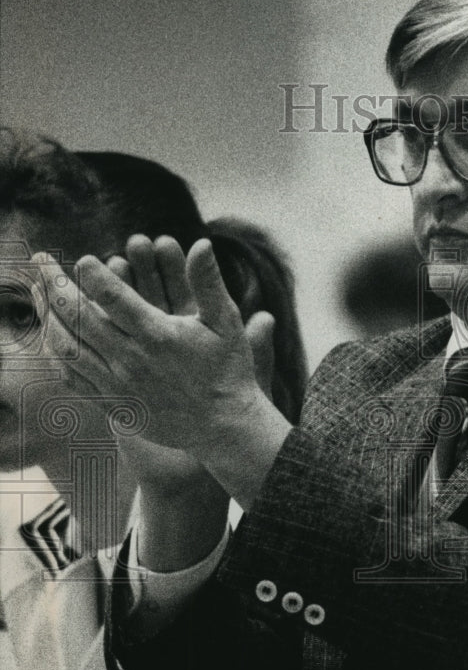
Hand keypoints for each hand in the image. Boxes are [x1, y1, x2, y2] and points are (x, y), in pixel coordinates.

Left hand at [32, 238, 289, 506]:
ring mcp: (119, 385)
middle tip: (40, 261)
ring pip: (67, 346)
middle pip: (78, 317)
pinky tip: (50, 333)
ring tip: (37, 291)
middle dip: (54, 284)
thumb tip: (202, 243)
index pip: (112, 297)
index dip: (92, 274)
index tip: (82, 259)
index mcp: (158, 336)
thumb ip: (209, 283)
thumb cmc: (228, 368)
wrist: (224, 426)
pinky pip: (71, 376)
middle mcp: (133, 361)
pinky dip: (54, 351)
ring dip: (46, 315)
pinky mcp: (113, 404)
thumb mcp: (227, 323)